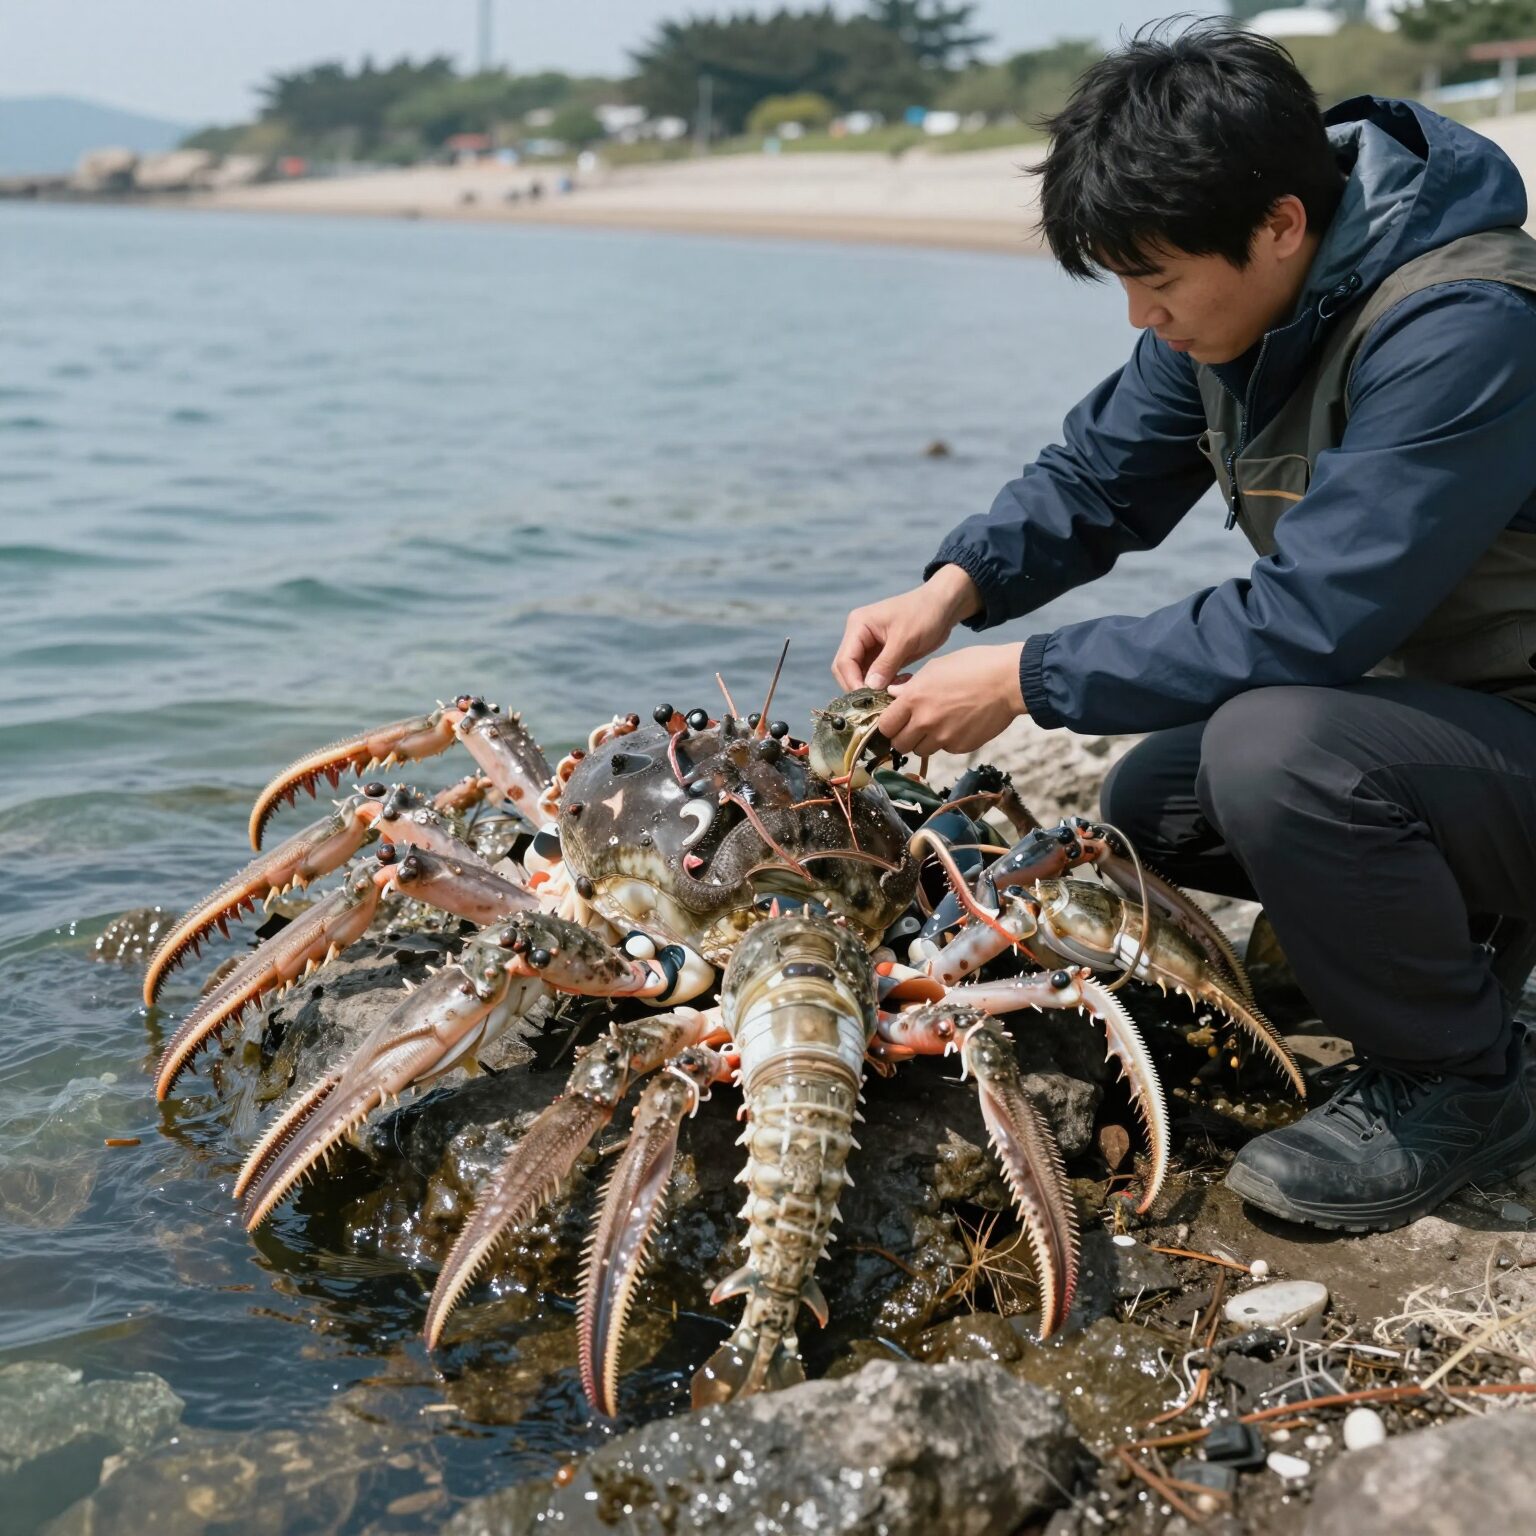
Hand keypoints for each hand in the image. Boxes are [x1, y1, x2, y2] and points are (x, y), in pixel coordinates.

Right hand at [832, 565, 981, 691]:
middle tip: (878, 702)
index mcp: (858, 626)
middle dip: (860, 687)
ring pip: (861, 675)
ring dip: (873, 688)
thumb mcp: (905, 639)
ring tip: (894, 691)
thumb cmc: (924, 613)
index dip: (852, 682)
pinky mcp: (882, 655)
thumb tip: (870, 688)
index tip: (867, 700)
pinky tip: (901, 684)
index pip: (844, 660)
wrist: (944, 605)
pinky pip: (875, 676)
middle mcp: (859, 636)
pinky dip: (885, 684)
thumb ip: (886, 664)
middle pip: (847, 670)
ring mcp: (869, 646)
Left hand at [878, 644, 1026, 756]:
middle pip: (900, 745)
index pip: (886, 726)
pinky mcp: (960, 746)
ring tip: (938, 724)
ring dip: (924, 741)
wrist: (1008, 681)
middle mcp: (925, 722)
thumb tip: (894, 694)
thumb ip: (911, 685)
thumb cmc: (974, 666)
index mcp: (914, 699)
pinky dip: (946, 742)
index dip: (888, 725)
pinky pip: (944, 750)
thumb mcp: (936, 667)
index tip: (895, 721)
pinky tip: (958, 725)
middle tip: (913, 726)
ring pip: (921, 750)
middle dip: (903, 737)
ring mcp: (943, 737)